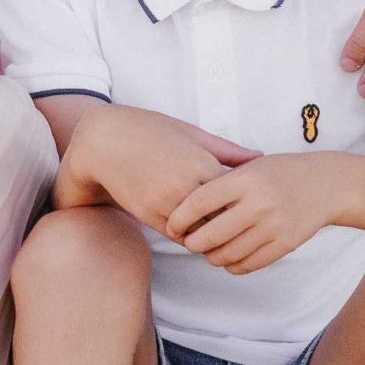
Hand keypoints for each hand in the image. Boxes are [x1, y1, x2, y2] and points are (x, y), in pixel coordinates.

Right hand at [67, 106, 258, 234]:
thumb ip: (228, 150)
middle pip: (221, 218)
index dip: (245, 200)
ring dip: (210, 232)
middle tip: (242, 221)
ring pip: (200, 232)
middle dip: (232, 221)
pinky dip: (188, 233)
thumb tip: (260, 156)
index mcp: (200, 164)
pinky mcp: (148, 215)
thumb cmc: (151, 130)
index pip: (236, 195)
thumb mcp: (192, 133)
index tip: (251, 199)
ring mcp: (164, 203)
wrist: (104, 141)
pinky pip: (177, 235)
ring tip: (220, 227)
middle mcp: (184, 187)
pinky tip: (195, 226)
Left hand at [163, 155, 339, 274]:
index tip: (171, 224)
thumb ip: (220, 184)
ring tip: (208, 249)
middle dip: (192, 243)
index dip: (180, 217)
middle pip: (210, 235)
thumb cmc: (279, 172)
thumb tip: (184, 209)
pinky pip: (248, 264)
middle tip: (188, 241)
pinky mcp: (284, 244)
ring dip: (211, 256)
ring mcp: (273, 226)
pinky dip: (232, 265)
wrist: (324, 185)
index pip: (200, 202)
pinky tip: (228, 256)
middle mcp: (259, 203)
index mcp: (245, 180)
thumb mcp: (250, 167)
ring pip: (227, 255)